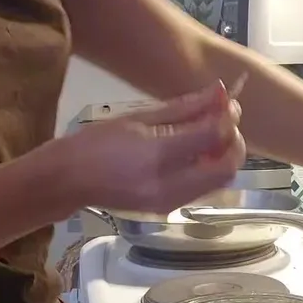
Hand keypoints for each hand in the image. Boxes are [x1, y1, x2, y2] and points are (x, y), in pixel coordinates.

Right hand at [36, 81, 245, 214]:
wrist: (69, 181)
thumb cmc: (97, 142)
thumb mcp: (139, 117)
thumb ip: (185, 107)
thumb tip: (220, 92)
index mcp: (156, 156)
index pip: (211, 137)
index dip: (227, 117)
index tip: (228, 101)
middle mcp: (168, 185)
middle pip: (226, 168)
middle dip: (233, 142)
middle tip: (223, 121)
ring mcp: (170, 202)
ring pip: (219, 181)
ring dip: (223, 155)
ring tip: (208, 134)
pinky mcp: (169, 209)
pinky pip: (203, 188)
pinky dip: (209, 168)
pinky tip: (195, 152)